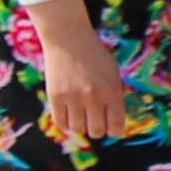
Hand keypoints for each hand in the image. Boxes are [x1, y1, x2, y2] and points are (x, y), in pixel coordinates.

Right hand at [27, 0, 133, 151]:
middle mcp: (94, 97)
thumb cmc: (95, 56)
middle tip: (95, 120)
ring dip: (81, 125)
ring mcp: (73, 97)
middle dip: (98, 129)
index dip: (114, 131)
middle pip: (97, 131)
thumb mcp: (113, 74)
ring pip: (78, 129)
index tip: (111, 127)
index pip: (116, 127)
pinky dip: (66, 123)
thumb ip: (114, 97)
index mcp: (113, 92)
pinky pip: (60, 122)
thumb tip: (113, 123)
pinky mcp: (55, 96)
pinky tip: (69, 114)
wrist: (69, 39)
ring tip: (81, 115)